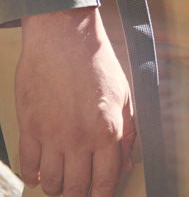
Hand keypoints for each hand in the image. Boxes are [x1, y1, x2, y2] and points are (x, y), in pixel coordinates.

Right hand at [16, 7, 133, 196]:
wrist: (64, 40)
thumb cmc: (96, 63)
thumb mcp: (125, 95)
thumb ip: (128, 131)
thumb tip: (126, 161)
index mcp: (108, 132)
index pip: (105, 180)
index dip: (103, 194)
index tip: (101, 195)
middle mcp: (79, 140)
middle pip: (76, 187)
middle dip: (79, 194)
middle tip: (80, 191)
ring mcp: (52, 137)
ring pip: (51, 182)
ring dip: (57, 188)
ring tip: (62, 184)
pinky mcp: (30, 129)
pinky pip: (28, 165)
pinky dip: (33, 175)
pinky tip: (39, 175)